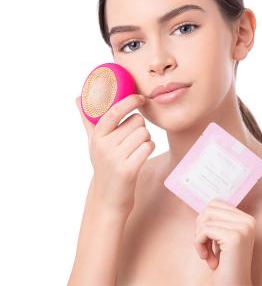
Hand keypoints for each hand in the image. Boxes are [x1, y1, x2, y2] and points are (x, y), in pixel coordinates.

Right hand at [75, 94, 154, 213]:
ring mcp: (115, 158)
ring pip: (144, 133)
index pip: (114, 111)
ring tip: (135, 150)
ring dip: (146, 139)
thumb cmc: (104, 165)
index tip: (140, 98)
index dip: (130, 101)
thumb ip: (88, 120)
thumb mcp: (94, 143)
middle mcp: (104, 146)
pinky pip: (148, 146)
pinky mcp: (128, 169)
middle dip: (140, 128)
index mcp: (97, 136)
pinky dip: (149, 148)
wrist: (108, 199)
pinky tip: (141, 156)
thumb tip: (78, 98)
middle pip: (137, 121)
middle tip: (132, 140)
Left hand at [194, 199, 254, 285]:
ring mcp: (242, 228)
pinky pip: (204, 230)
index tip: (208, 239)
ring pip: (205, 219)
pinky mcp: (233, 237)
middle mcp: (248, 221)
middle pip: (210, 208)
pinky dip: (198, 244)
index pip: (216, 204)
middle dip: (200, 227)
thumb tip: (206, 204)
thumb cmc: (225, 264)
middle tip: (205, 246)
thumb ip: (219, 220)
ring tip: (206, 253)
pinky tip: (207, 258)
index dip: (205, 221)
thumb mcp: (222, 237)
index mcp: (247, 219)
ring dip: (199, 237)